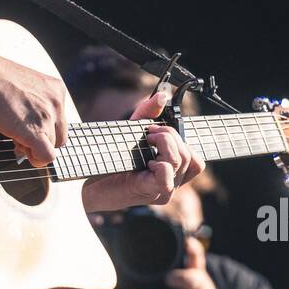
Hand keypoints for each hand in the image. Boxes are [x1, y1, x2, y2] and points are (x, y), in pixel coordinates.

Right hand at [0, 52, 67, 166]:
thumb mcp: (24, 85)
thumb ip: (35, 102)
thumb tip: (31, 122)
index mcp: (55, 88)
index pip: (60, 120)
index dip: (43, 128)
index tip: (26, 125)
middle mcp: (56, 102)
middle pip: (60, 136)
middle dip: (41, 140)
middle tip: (19, 134)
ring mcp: (47, 117)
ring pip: (51, 147)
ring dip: (32, 146)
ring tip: (12, 132)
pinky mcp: (36, 132)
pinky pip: (46, 157)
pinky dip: (35, 159)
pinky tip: (20, 147)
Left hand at [80, 90, 205, 211]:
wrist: (93, 181)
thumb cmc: (115, 158)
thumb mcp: (133, 131)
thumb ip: (148, 113)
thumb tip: (162, 95)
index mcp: (173, 171)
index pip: (196, 160)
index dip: (183, 140)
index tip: (160, 129)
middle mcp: (173, 182)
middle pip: (189, 155)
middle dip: (170, 135)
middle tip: (150, 133)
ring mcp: (165, 190)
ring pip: (181, 161)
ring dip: (165, 143)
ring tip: (147, 141)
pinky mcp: (151, 193)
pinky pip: (166, 177)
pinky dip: (159, 164)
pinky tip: (146, 162)